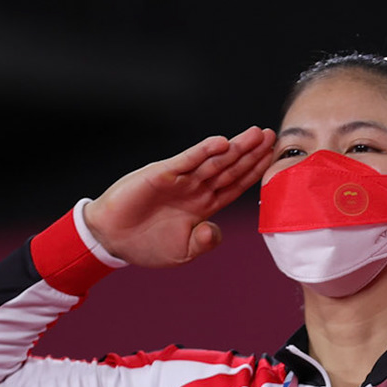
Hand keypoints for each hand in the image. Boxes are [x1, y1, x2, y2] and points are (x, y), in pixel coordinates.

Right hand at [82, 127, 275, 268]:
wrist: (113, 239)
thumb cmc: (147, 245)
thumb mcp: (183, 251)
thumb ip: (204, 242)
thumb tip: (214, 230)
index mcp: (204, 206)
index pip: (235, 185)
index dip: (254, 172)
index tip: (274, 160)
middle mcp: (195, 189)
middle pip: (230, 168)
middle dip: (251, 153)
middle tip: (272, 136)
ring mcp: (180, 180)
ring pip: (214, 161)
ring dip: (235, 147)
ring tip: (255, 134)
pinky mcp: (162, 174)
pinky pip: (187, 161)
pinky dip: (204, 151)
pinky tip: (222, 142)